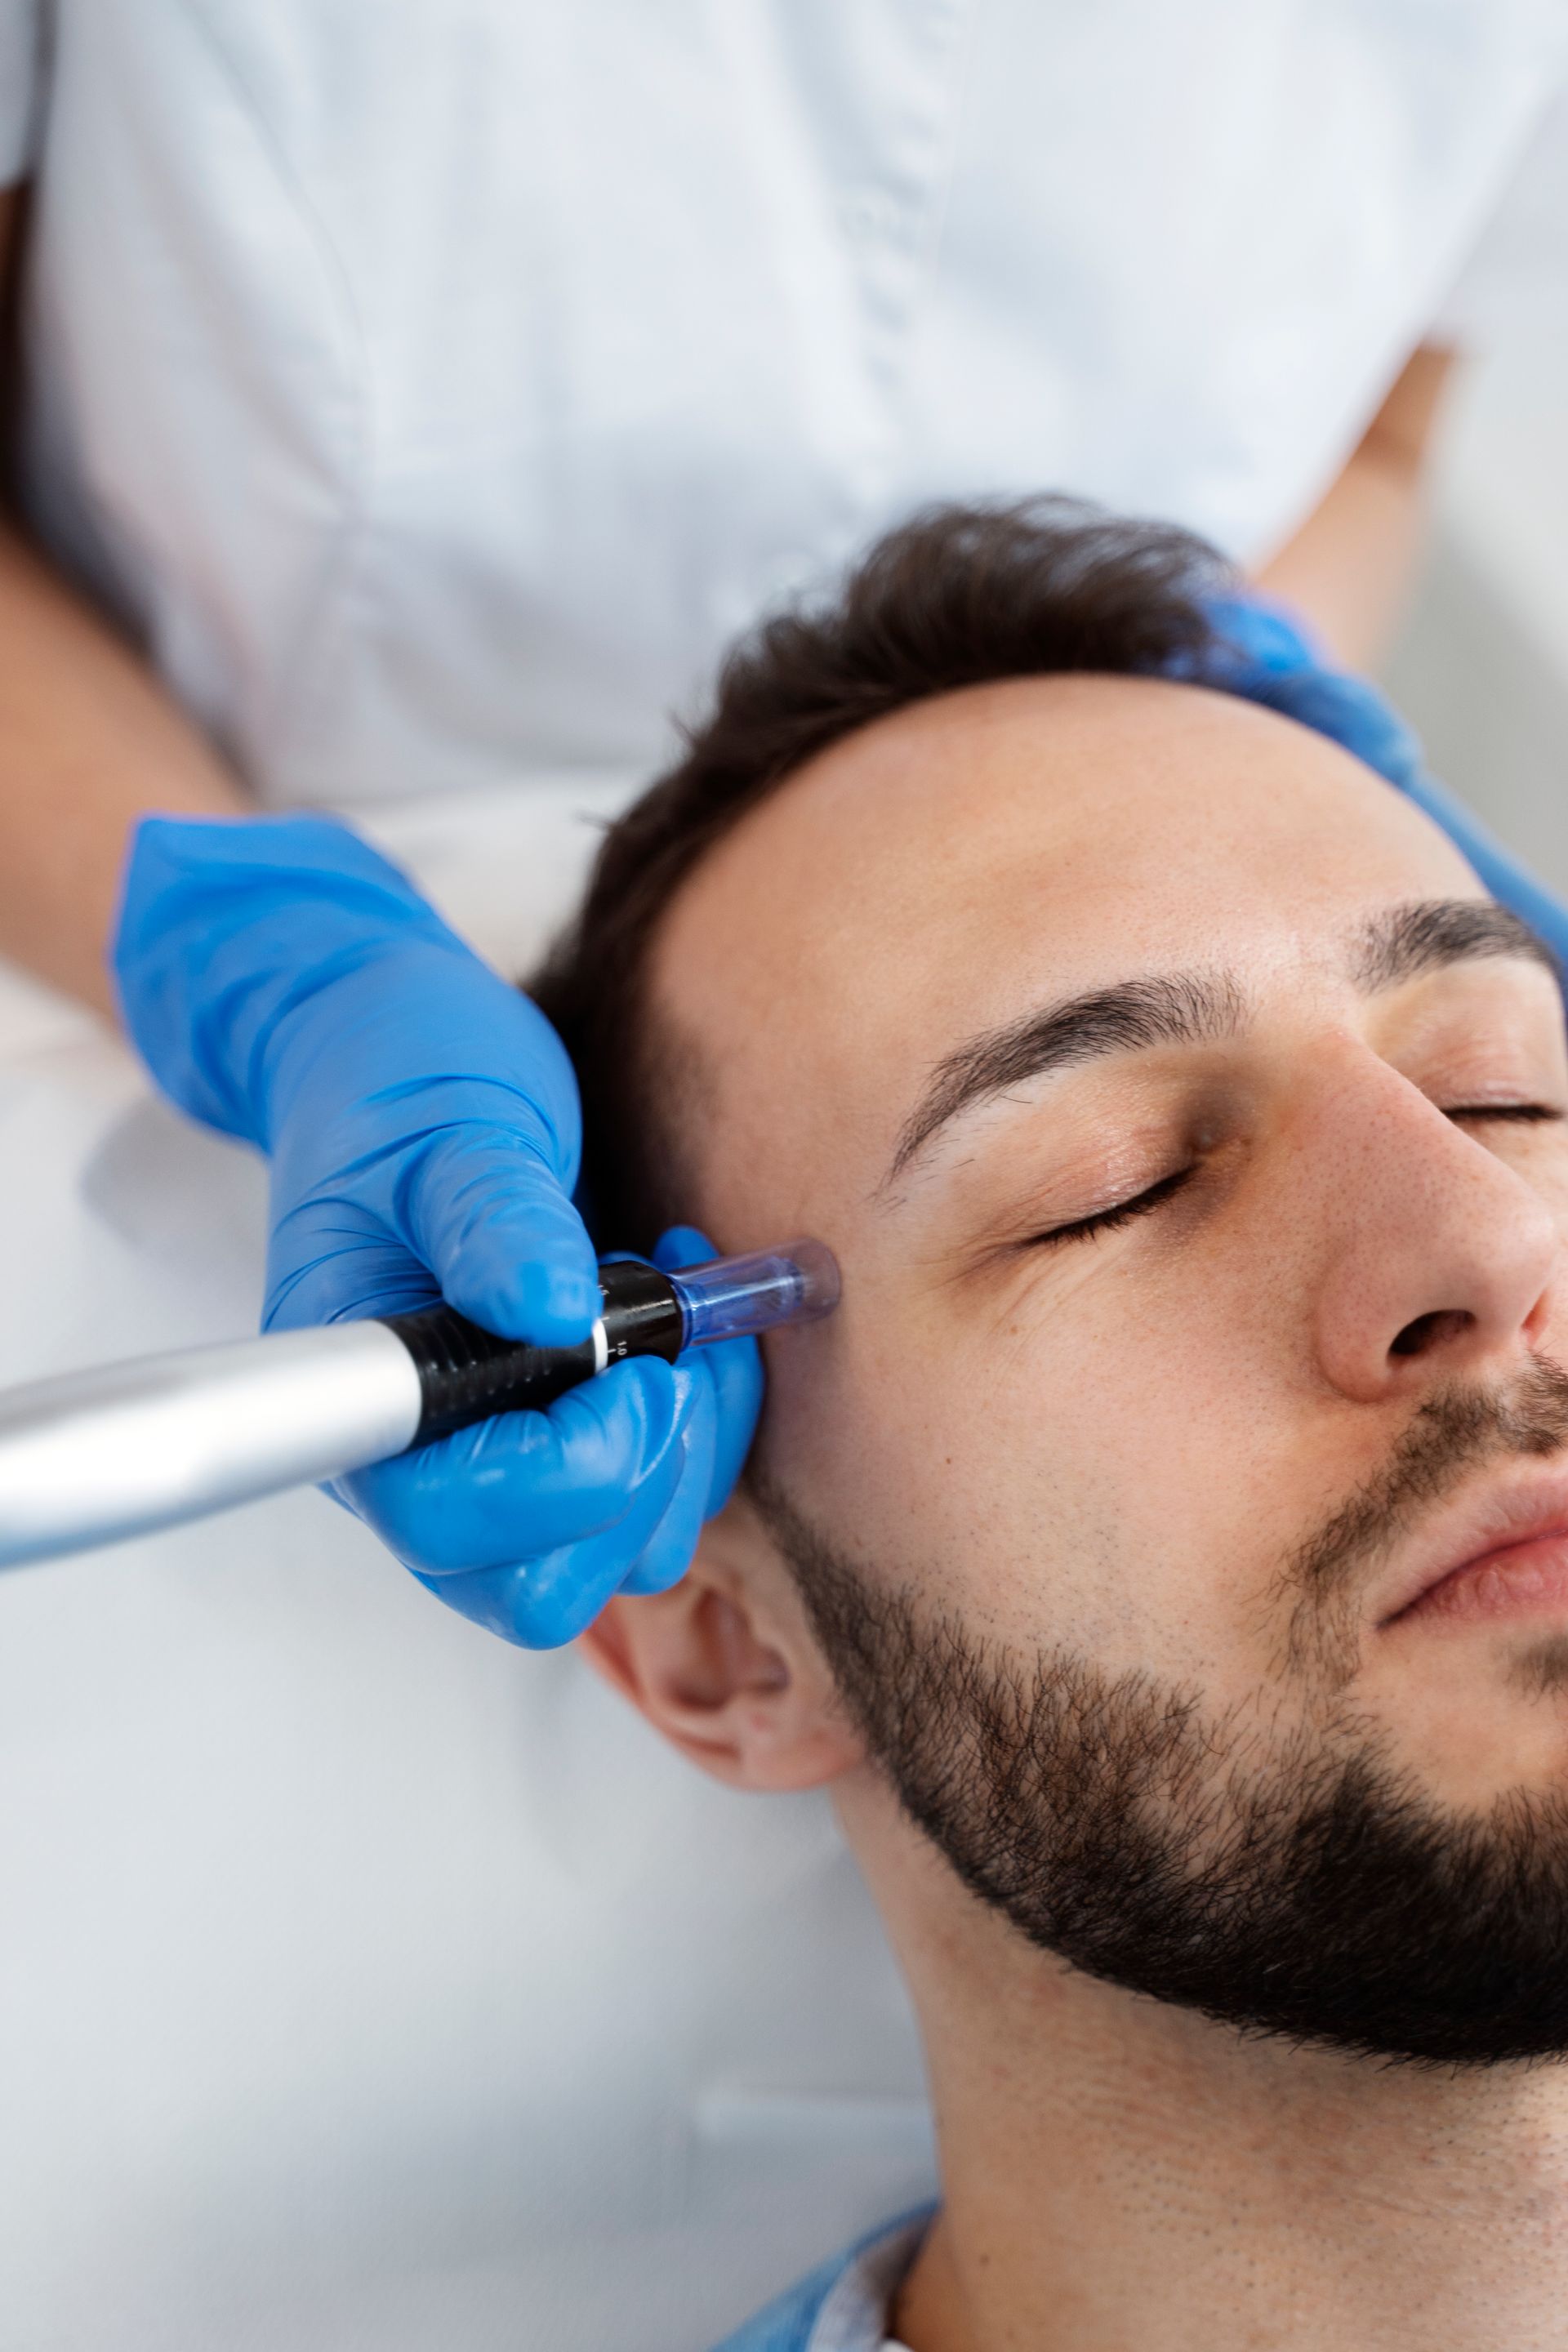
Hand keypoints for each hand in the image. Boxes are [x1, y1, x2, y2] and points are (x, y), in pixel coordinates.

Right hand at [113, 815, 760, 1643]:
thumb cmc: (398, 1079)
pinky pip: (657, 1496)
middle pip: (537, 1585)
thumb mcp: (453, 1120)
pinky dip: (705, 1423)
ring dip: (690, 1447)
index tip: (631, 1364)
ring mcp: (493, 1456)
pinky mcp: (561, 1438)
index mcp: (365, 1390)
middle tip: (673, 1353)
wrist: (395, 1049)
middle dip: (643, 1479)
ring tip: (689, 1311)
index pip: (445, 1519)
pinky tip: (693, 1323)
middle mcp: (420, 1454)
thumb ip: (494, 1215)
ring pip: (617, 1556)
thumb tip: (554, 1308)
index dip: (560, 1476)